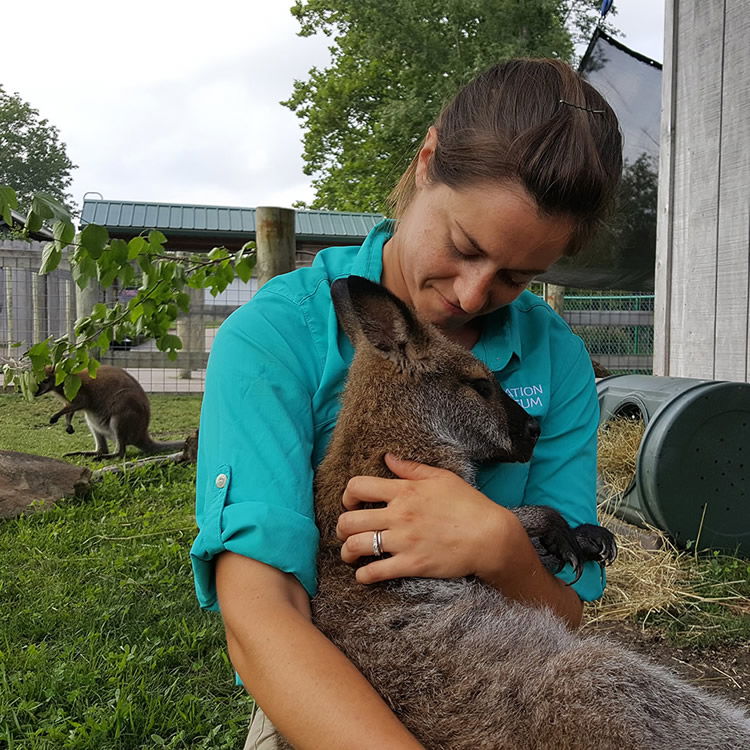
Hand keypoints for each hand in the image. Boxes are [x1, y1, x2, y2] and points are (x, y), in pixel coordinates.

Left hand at [335, 454, 519, 584]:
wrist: (490, 537)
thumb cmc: (469, 505)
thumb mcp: (441, 478)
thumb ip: (411, 468)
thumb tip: (388, 458)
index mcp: (404, 491)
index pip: (358, 487)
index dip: (347, 495)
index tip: (351, 503)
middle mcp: (398, 515)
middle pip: (349, 520)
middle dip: (341, 527)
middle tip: (347, 532)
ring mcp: (403, 541)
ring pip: (356, 546)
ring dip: (347, 552)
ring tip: (351, 553)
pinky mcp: (411, 564)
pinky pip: (374, 572)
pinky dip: (363, 575)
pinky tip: (364, 574)